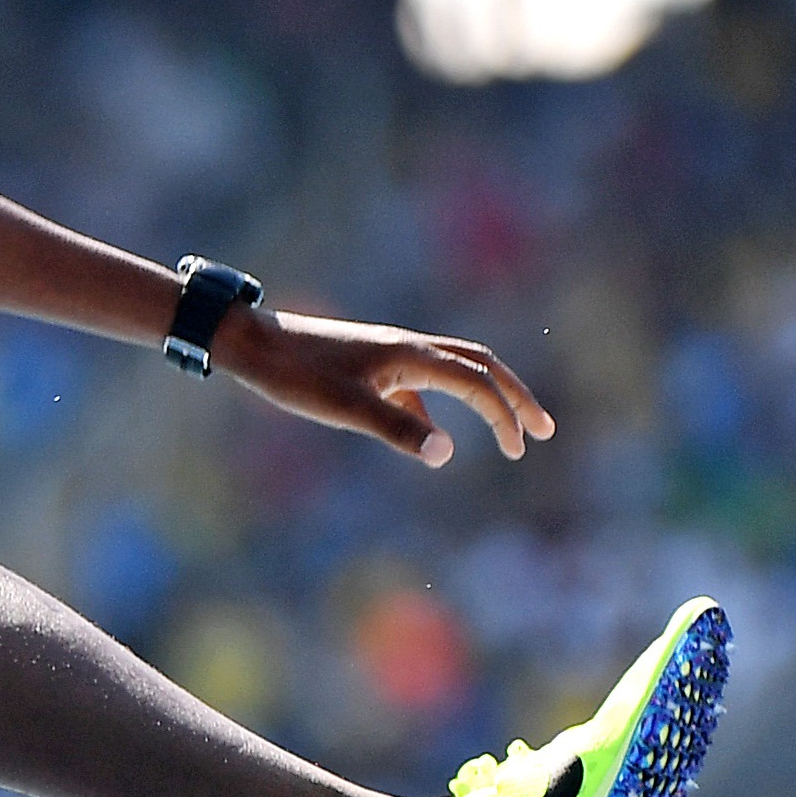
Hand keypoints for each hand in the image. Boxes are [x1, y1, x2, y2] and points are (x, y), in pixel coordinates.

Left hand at [215, 305, 554, 467]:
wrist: (251, 343)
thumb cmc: (295, 376)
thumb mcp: (346, 408)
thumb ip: (397, 429)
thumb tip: (448, 453)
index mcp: (412, 354)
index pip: (478, 382)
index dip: (505, 414)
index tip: (522, 449)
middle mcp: (409, 347)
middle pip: (481, 365)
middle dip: (515, 398)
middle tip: (544, 431)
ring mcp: (390, 353)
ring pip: (455, 370)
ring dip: (485, 397)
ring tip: (505, 430)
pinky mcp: (371, 364)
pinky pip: (421, 382)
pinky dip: (440, 404)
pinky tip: (432, 432)